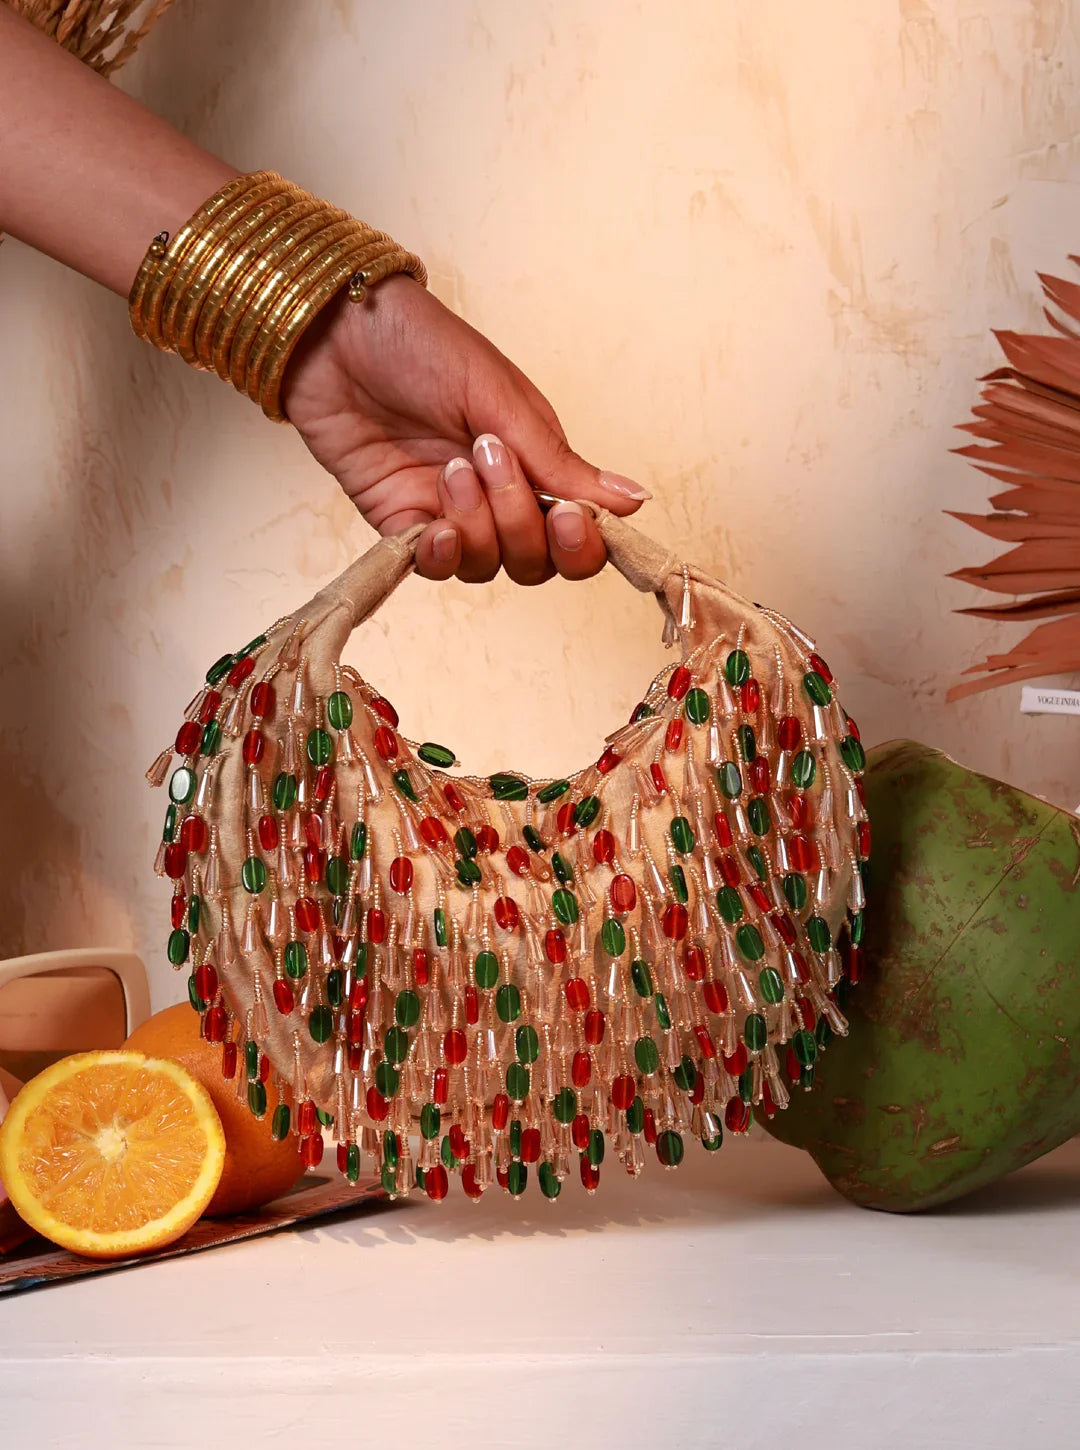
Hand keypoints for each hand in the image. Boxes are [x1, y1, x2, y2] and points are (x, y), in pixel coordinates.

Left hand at [280, 276, 649, 582]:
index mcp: (537, 460)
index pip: (579, 533)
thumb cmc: (420, 345)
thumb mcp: (499, 398)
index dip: (580, 543)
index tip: (568, 515)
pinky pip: (436, 567)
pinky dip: (441, 555)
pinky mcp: (402, 524)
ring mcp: (451, 513)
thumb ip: (560, 461)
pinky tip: (433, 525)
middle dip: (522, 525)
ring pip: (489, 566)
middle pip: (537, 561)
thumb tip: (634, 502)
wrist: (333, 336)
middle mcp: (499, 496)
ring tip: (450, 469)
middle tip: (489, 461)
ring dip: (477, 526)